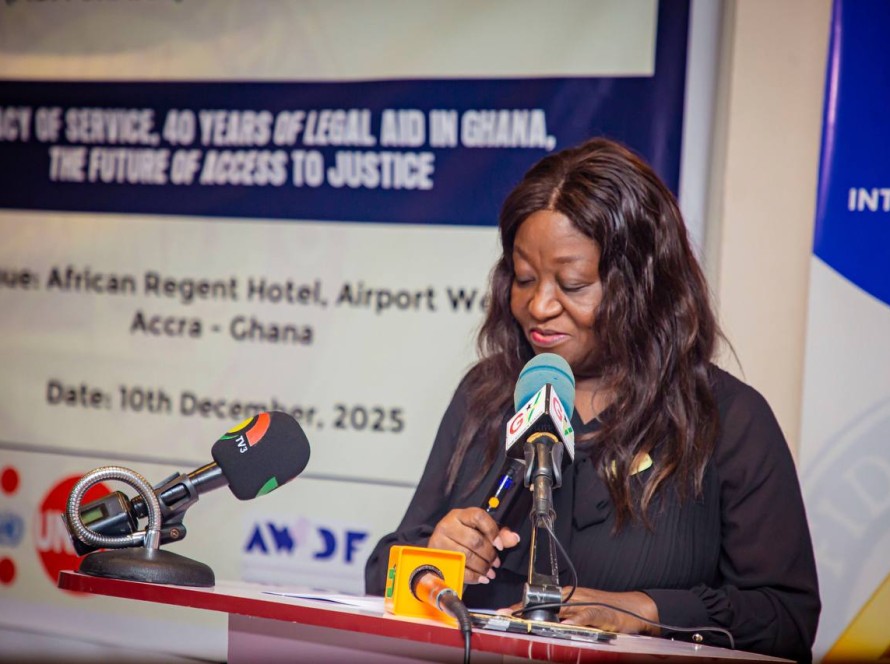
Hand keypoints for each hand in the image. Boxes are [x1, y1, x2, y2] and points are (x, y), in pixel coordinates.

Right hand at [428, 507, 519, 584]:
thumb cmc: (463, 538)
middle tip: (496, 563)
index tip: (500, 546)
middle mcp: (448, 525)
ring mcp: (439, 541)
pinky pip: (458, 569)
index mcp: (460, 515)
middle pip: (474, 540)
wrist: (440, 548)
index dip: (492, 531)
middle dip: (489, 555)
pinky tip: (481, 578)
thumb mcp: (479, 531)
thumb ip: (499, 534)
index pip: (478, 517)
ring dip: (482, 567)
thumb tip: (515, 539)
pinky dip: (473, 576)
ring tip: (490, 572)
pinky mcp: (437, 558)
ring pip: (466, 556)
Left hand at [498, 586, 658, 634]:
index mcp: (569, 597)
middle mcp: (574, 597)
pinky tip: (565, 625)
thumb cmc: (609, 611)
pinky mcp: (600, 612)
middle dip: (524, 609)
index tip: (502, 612)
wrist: (635, 608)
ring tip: (525, 619)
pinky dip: (575, 620)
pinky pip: (585, 616)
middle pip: (544, 602)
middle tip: (505, 615)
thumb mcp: (583, 613)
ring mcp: (586, 604)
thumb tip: (546, 624)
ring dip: (542, 614)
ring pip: (560, 607)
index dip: (520, 606)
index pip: (540, 601)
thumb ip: (566, 618)